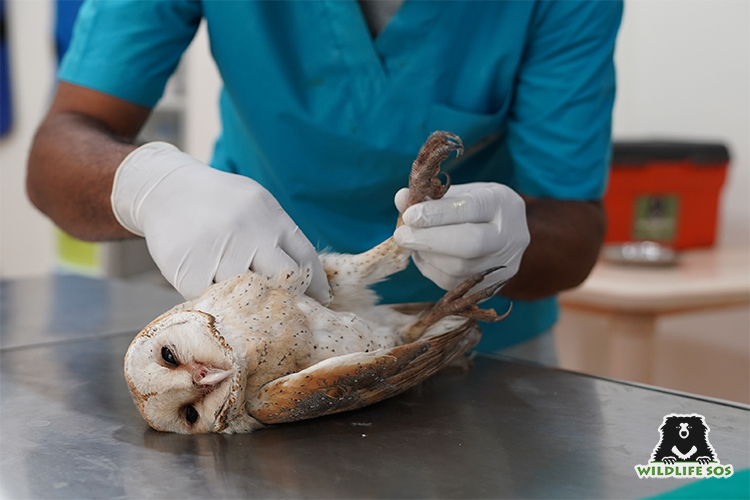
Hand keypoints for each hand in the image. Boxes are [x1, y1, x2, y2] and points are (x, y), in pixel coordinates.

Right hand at [111, 142, 329, 301]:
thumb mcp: (257, 205)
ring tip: (246, 305)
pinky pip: (213, 301)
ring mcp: (219, 253)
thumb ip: (280, 236)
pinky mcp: (189, 271)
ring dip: (250, 304)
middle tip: (282, 308)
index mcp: (271, 218)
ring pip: (248, 296)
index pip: (306, 260)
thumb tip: (311, 281)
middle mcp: (249, 234)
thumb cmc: (220, 203)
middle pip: (283, 281)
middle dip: (287, 297)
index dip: (316, 286)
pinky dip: (218, 303)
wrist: (165, 189)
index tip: (318, 303)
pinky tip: (218, 298)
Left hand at [393, 182, 529, 292]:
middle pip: (470, 244)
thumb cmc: (476, 207)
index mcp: (502, 203)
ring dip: (427, 255)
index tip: (409, 216)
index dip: (437, 214)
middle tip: (401, 236)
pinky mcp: (491, 286)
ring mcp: (503, 264)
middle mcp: (510, 236)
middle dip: (429, 240)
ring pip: (459, 268)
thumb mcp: (458, 193)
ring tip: (412, 243)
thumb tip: (401, 199)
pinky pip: (453, 282)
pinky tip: (423, 255)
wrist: (505, 232)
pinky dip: (431, 268)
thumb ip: (430, 197)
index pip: (471, 208)